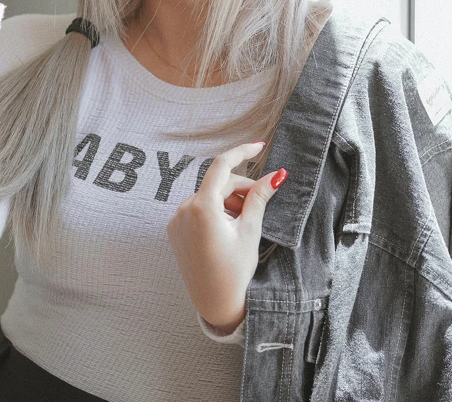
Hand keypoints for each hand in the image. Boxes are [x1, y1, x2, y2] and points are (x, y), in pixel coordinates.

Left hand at [166, 141, 287, 332]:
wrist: (216, 304)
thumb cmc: (235, 270)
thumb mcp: (250, 230)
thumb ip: (259, 197)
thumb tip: (277, 174)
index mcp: (202, 207)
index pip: (222, 166)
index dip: (242, 152)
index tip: (259, 147)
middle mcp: (184, 209)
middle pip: (218, 184)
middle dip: (240, 188)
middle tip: (260, 201)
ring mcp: (176, 219)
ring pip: (208, 196)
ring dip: (228, 201)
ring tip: (243, 222)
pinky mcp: (174, 229)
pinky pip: (197, 209)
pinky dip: (214, 211)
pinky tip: (227, 228)